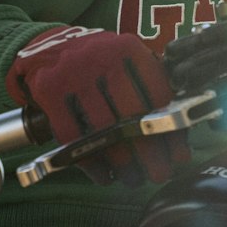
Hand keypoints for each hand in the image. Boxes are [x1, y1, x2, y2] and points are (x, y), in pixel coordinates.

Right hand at [5, 26, 187, 184]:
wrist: (47, 47)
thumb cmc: (98, 61)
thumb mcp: (125, 60)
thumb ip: (149, 84)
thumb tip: (178, 128)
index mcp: (128, 48)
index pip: (157, 92)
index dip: (171, 127)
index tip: (179, 154)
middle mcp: (102, 57)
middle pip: (132, 114)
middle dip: (149, 151)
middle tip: (160, 174)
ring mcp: (73, 74)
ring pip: (103, 129)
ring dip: (122, 161)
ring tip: (134, 179)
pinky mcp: (49, 91)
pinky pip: (72, 136)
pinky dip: (91, 161)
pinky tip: (105, 175)